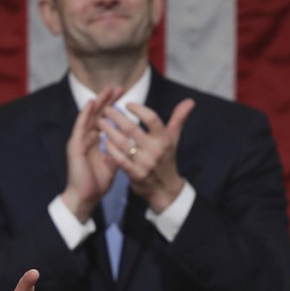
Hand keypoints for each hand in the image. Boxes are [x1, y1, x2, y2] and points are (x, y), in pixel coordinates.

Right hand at [61, 86, 124, 221]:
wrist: (86, 197)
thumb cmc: (97, 183)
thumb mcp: (112, 163)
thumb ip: (118, 151)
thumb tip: (129, 142)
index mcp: (94, 142)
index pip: (104, 120)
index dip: (113, 108)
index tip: (123, 96)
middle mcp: (85, 139)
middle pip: (97, 115)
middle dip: (106, 100)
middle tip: (117, 87)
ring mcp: (79, 141)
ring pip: (88, 117)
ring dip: (97, 103)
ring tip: (105, 90)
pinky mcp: (74, 146)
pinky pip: (80, 127)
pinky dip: (85, 114)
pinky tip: (90, 104)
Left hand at [99, 98, 194, 212]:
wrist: (165, 189)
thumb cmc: (166, 159)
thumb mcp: (173, 139)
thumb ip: (178, 119)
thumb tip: (190, 101)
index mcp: (164, 139)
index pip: (151, 118)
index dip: (138, 109)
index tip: (127, 104)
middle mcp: (155, 150)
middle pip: (132, 128)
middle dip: (116, 117)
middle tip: (105, 109)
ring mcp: (145, 163)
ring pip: (122, 143)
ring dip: (109, 130)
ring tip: (99, 122)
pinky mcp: (135, 174)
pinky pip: (119, 159)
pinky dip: (110, 149)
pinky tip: (103, 141)